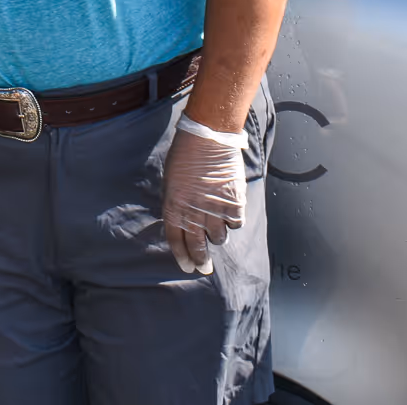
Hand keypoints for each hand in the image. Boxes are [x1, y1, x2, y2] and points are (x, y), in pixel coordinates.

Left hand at [162, 113, 246, 274]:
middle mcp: (194, 213)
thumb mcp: (171, 182)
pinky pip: (235, 223)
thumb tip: (183, 223)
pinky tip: (230, 214)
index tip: (187, 268)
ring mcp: (215, 210)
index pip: (176, 241)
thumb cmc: (184, 156)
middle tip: (204, 269)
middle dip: (201, 260)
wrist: (208, 138)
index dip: (182, 257)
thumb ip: (177, 205)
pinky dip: (233, 222)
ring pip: (219, 237)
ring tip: (217, 228)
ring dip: (217, 236)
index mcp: (174, 207)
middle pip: (198, 246)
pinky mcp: (234, 203)